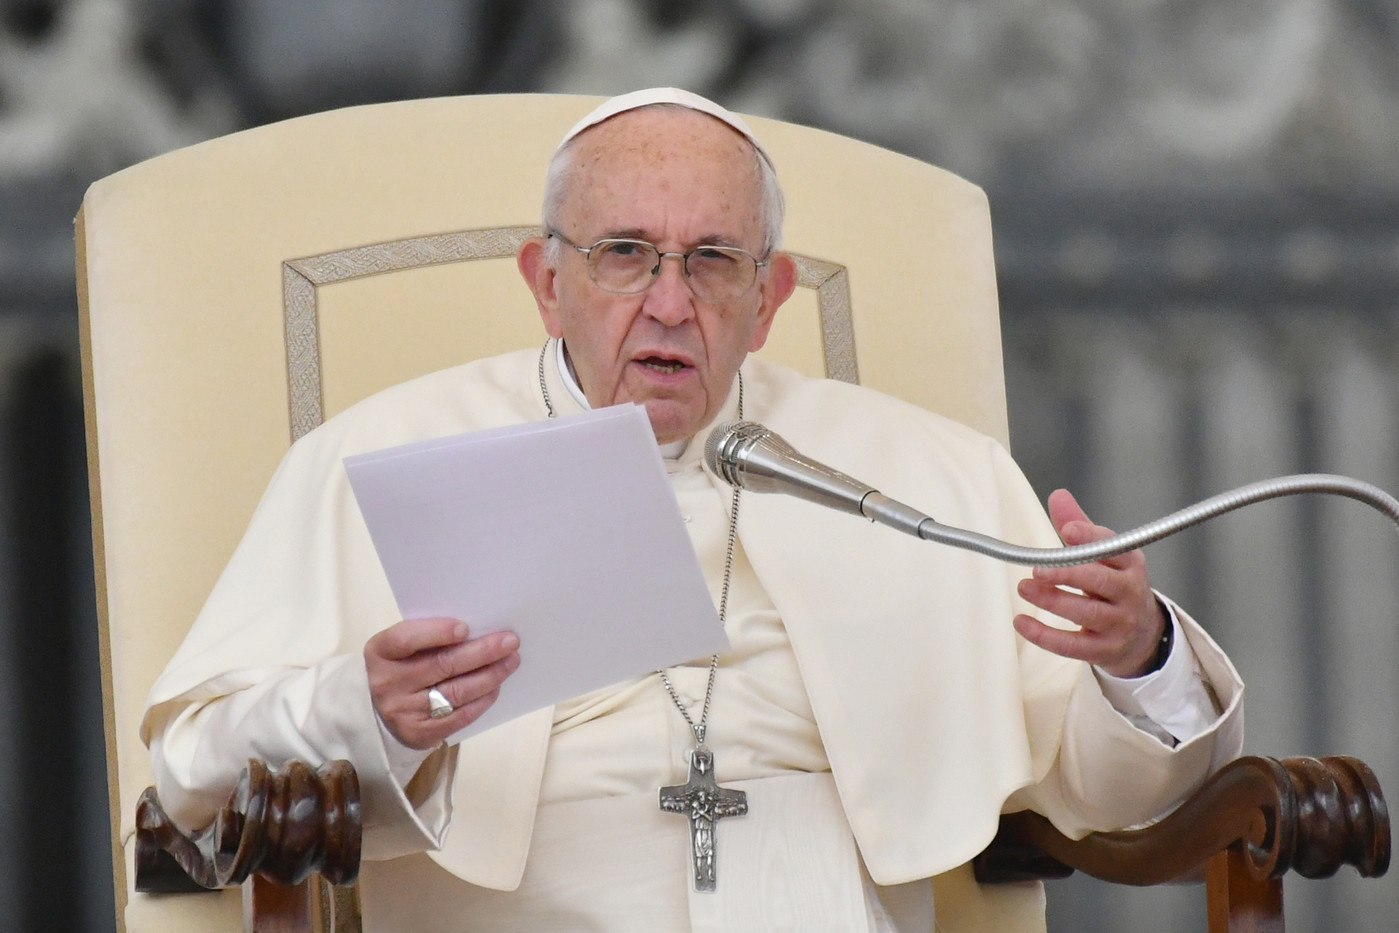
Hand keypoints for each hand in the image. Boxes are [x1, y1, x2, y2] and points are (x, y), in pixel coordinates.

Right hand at [365, 618, 520, 749]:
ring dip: (490, 675)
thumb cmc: (399, 668)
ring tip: (511, 661)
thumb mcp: (400, 648)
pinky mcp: (421, 732)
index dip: (436, 632)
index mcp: (381, 652)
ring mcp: (404, 711)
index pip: (406, 639)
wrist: (377, 713)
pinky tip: (496, 686)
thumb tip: (478, 629)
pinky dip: (482, 699)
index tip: (465, 628)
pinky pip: (459, 715)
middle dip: (481, 652)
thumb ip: (428, 637)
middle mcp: (388, 682)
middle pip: (441, 665)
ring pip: (456, 691)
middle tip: (510, 641)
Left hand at [1013, 489, 1166, 677]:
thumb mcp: (1106, 556)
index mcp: (1130, 563)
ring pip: (1085, 612)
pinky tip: (1021, 622)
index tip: (1067, 529)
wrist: (1143, 635)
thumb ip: (1080, 528)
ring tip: (1024, 588)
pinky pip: (1073, 645)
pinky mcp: (1104, 650)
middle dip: (1067, 573)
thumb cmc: (1115, 586)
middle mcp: (1129, 592)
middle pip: (1099, 581)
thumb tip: (1058, 496)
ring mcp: (1119, 623)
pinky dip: (1044, 635)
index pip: (1112, 547)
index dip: (1090, 537)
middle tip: (1037, 569)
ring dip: (1052, 600)